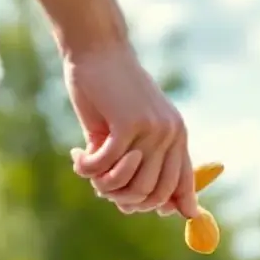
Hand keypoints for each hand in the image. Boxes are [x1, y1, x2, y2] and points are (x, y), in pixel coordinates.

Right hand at [65, 47, 199, 217]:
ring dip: (104, 185)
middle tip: (100, 186)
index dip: (166, 205)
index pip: (181, 184)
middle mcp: (171, 134)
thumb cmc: (110, 92)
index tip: (140, 209)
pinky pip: (106, 167)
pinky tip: (78, 156)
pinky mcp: (128, 125)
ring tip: (88, 170)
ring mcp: (153, 130)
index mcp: (177, 134)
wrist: (98, 50)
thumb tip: (132, 208)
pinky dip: (88, 169)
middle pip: (153, 194)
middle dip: (124, 199)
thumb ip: (137, 163)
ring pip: (131, 186)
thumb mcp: (130, 129)